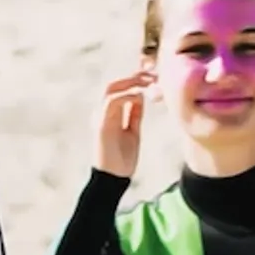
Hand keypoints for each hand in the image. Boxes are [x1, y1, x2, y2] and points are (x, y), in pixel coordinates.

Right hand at [93, 68, 149, 183]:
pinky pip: (112, 101)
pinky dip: (127, 95)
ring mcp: (100, 117)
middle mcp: (102, 112)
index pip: (119, 89)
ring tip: (148, 82)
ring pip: (111, 89)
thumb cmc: (122, 159)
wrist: (112, 179)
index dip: (135, 80)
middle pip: (114, 84)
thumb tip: (140, 96)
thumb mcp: (132, 131)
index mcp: (109, 114)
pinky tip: (140, 95)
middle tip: (153, 75)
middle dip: (134, 77)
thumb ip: (134, 114)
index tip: (154, 76)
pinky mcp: (102, 124)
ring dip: (131, 82)